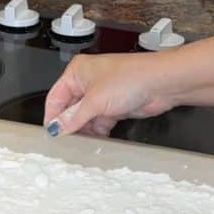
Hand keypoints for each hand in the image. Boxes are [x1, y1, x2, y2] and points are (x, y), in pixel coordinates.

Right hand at [43, 52, 176, 136]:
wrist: (162, 84)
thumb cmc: (131, 78)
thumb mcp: (95, 101)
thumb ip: (73, 118)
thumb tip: (57, 127)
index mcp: (77, 72)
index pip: (56, 97)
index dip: (53, 116)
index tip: (52, 134)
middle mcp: (88, 81)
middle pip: (70, 108)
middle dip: (70, 124)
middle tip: (67, 141)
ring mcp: (102, 94)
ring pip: (85, 117)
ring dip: (85, 129)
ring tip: (83, 141)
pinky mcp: (114, 106)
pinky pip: (99, 121)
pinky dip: (98, 131)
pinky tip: (97, 139)